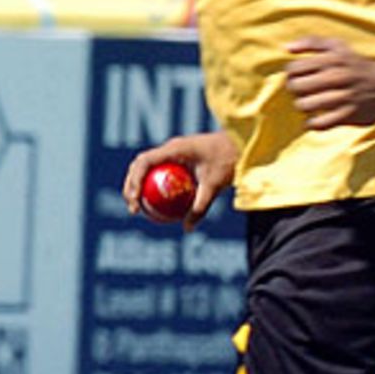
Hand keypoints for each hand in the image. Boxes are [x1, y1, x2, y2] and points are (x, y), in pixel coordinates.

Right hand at [121, 130, 237, 228]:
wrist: (243, 144)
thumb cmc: (229, 161)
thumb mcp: (214, 186)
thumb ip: (200, 206)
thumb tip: (187, 229)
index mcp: (174, 149)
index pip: (144, 163)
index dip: (134, 182)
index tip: (135, 201)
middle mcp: (171, 149)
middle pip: (140, 166)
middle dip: (131, 186)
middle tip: (133, 209)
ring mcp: (175, 153)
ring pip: (149, 170)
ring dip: (141, 187)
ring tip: (140, 210)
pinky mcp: (181, 159)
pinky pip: (163, 174)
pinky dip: (158, 189)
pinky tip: (160, 209)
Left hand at [284, 36, 374, 128]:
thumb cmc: (356, 65)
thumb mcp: (338, 47)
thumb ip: (312, 42)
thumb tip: (286, 48)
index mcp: (332, 59)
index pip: (294, 68)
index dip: (292, 74)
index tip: (300, 77)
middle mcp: (337, 76)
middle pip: (296, 87)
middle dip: (295, 91)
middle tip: (303, 92)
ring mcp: (343, 96)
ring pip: (305, 105)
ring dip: (303, 106)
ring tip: (310, 104)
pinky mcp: (349, 114)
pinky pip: (319, 123)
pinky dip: (313, 123)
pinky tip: (316, 118)